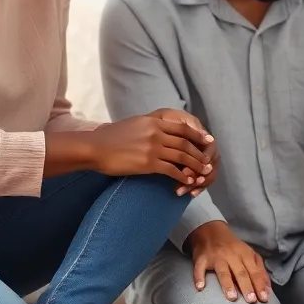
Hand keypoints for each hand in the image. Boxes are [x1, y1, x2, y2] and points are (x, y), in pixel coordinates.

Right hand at [92, 110, 213, 188]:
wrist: (95, 147)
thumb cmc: (111, 137)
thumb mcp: (134, 123)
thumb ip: (150, 124)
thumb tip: (160, 125)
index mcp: (154, 122)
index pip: (183, 129)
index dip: (197, 136)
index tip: (208, 141)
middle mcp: (156, 133)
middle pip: (185, 144)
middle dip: (199, 154)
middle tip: (208, 162)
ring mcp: (153, 148)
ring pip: (182, 157)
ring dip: (195, 166)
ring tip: (202, 173)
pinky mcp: (148, 163)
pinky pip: (171, 170)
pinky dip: (182, 176)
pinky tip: (187, 181)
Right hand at [187, 221, 270, 303]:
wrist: (210, 230)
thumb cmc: (233, 246)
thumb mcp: (249, 254)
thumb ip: (260, 270)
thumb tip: (268, 290)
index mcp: (245, 254)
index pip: (254, 271)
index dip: (259, 285)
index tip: (264, 299)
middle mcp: (231, 255)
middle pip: (240, 272)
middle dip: (247, 286)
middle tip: (252, 300)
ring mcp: (216, 257)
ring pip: (223, 272)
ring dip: (227, 284)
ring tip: (232, 297)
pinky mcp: (201, 258)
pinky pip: (199, 268)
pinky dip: (199, 277)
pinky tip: (200, 287)